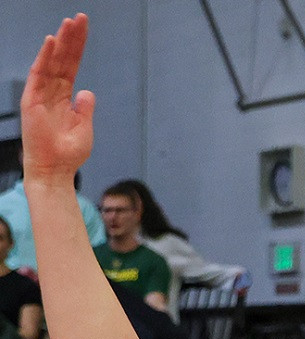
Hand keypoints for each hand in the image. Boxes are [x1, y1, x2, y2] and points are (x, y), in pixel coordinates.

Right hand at [20, 13, 93, 180]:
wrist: (56, 170)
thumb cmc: (69, 153)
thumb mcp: (84, 127)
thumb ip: (85, 108)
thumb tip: (86, 91)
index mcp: (65, 97)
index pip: (72, 66)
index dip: (78, 47)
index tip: (84, 28)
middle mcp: (52, 92)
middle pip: (63, 59)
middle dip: (71, 38)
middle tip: (79, 17)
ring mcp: (41, 94)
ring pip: (52, 62)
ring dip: (61, 41)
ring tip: (69, 22)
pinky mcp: (32, 100)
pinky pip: (38, 74)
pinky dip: (44, 57)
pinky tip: (51, 41)